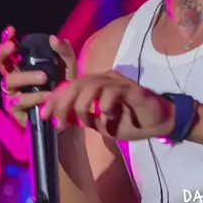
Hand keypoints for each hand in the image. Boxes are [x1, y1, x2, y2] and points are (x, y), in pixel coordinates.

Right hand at [0, 25, 76, 127]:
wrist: (69, 118)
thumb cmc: (64, 90)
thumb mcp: (68, 69)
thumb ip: (64, 52)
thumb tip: (54, 38)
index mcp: (22, 66)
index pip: (10, 51)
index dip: (6, 39)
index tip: (11, 31)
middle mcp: (14, 79)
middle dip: (3, 52)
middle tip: (14, 47)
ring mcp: (13, 95)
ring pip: (9, 81)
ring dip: (26, 77)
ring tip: (44, 78)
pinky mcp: (16, 112)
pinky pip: (20, 101)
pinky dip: (35, 97)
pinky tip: (47, 95)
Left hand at [40, 71, 174, 141]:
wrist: (158, 124)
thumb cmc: (130, 121)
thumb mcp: (99, 122)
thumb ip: (82, 117)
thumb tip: (60, 119)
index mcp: (95, 84)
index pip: (69, 86)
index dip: (54, 99)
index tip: (43, 115)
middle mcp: (105, 78)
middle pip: (76, 83)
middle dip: (62, 103)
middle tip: (59, 122)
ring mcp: (118, 82)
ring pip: (91, 85)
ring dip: (83, 105)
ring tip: (85, 121)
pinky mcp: (131, 89)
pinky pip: (112, 92)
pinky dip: (104, 106)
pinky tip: (106, 118)